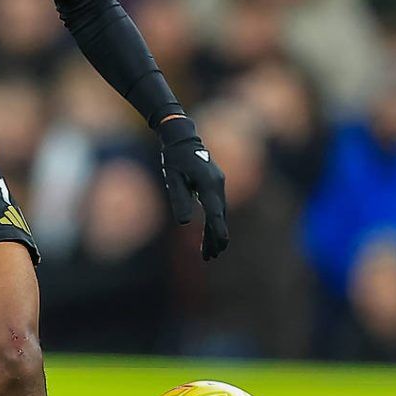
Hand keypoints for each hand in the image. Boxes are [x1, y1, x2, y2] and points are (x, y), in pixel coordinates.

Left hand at [158, 117, 230, 259]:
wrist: (183, 138)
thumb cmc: (174, 157)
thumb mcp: (172, 177)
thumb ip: (179, 198)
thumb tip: (184, 223)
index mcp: (207, 182)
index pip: (214, 210)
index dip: (217, 228)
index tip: (222, 242)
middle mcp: (217, 184)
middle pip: (219, 216)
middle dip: (216, 237)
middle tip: (211, 257)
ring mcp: (218, 185)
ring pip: (219, 214)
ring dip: (215, 233)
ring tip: (210, 255)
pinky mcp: (215, 186)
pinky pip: (216, 209)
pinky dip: (213, 223)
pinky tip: (210, 237)